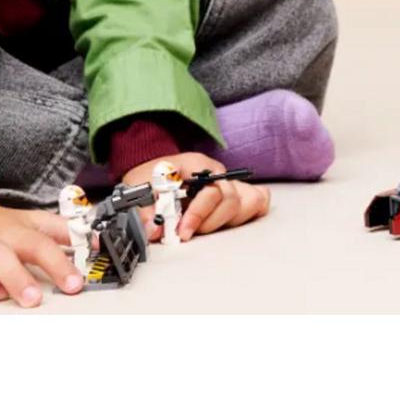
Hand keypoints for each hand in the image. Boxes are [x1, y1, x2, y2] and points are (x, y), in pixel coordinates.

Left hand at [120, 152, 270, 241]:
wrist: (153, 172)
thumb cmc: (151, 178)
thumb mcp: (140, 189)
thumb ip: (146, 210)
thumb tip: (154, 229)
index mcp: (197, 165)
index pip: (210, 189)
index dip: (198, 214)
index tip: (182, 232)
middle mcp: (217, 173)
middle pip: (230, 200)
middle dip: (207, 222)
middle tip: (185, 233)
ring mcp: (229, 183)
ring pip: (246, 203)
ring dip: (225, 221)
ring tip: (202, 228)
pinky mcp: (237, 195)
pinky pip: (259, 200)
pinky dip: (250, 212)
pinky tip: (229, 222)